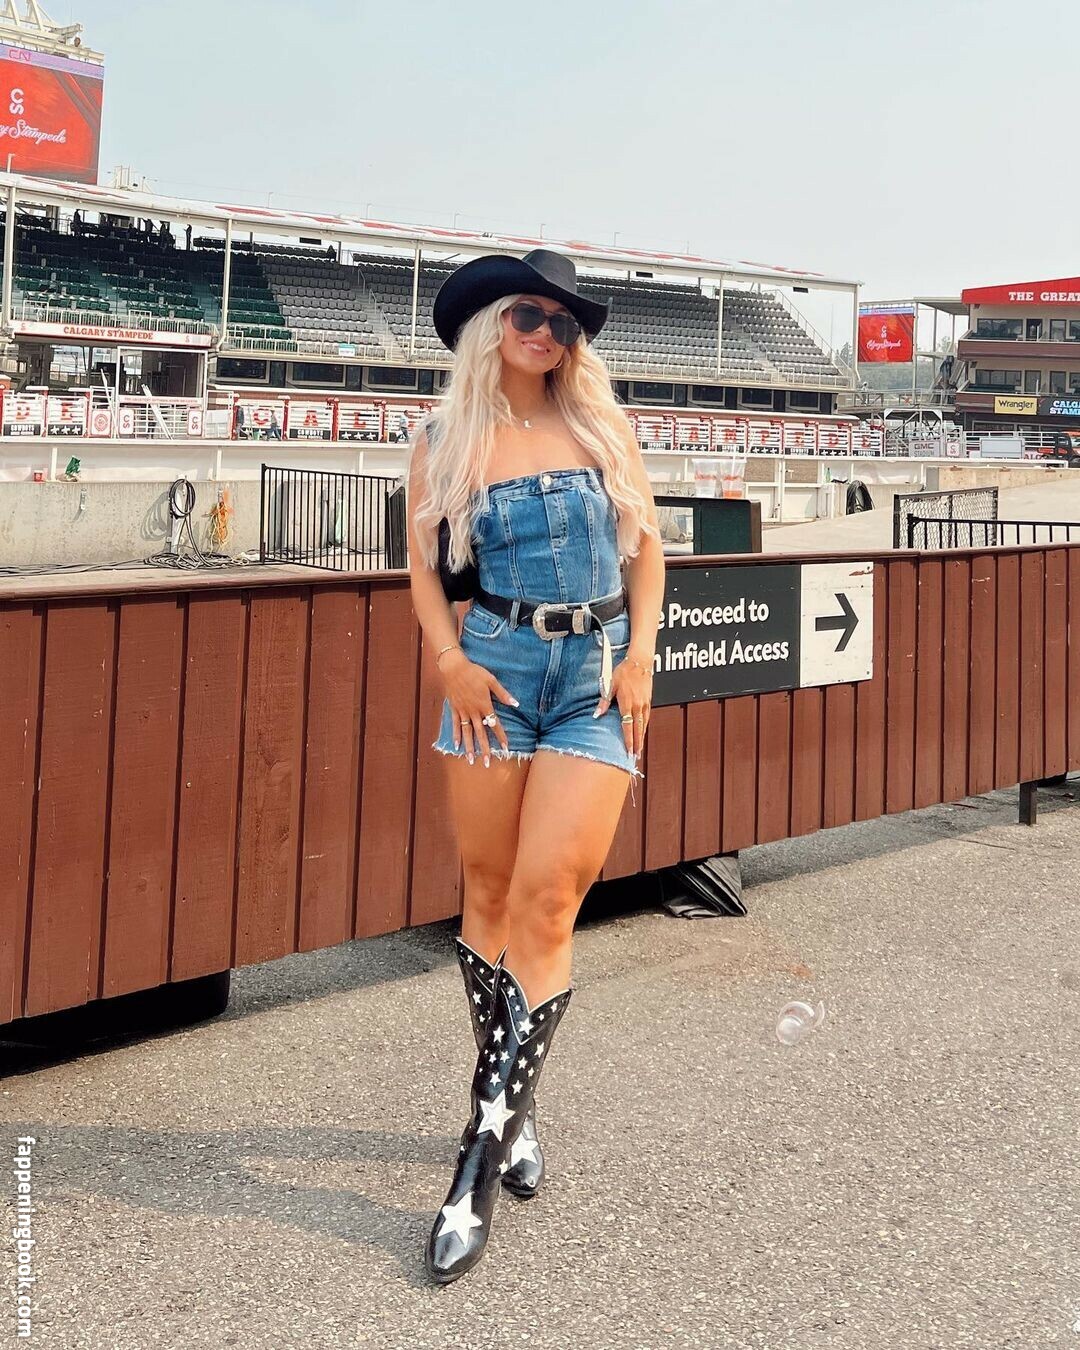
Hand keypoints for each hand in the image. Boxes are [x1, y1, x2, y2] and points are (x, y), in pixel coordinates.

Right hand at [438, 649, 518, 765]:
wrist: (454, 667)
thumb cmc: (474, 672)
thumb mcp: (491, 680)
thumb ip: (503, 694)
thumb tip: (516, 703)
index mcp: (484, 705)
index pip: (494, 724)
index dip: (501, 736)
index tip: (506, 748)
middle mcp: (473, 711)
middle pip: (480, 733)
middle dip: (484, 749)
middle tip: (487, 763)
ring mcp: (462, 711)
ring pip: (467, 732)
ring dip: (469, 747)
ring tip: (471, 760)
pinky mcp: (454, 709)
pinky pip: (455, 724)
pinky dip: (456, 735)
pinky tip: (457, 746)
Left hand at [594, 655, 651, 761]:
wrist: (640, 662)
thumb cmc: (624, 672)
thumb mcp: (610, 685)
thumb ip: (604, 701)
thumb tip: (596, 714)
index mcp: (628, 703)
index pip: (628, 726)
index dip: (628, 740)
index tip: (628, 751)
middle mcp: (638, 706)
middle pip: (638, 729)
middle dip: (637, 744)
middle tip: (635, 756)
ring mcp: (645, 704)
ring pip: (644, 725)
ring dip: (641, 738)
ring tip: (639, 749)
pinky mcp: (648, 701)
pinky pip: (647, 718)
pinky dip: (645, 727)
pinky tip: (642, 733)